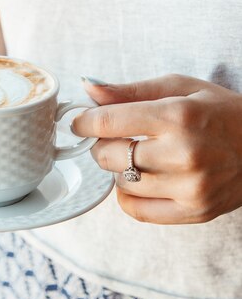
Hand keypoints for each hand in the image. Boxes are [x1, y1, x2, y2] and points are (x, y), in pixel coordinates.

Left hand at [72, 74, 241, 224]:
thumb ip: (130, 90)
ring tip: (135, 154)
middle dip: (101, 143)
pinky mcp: (195, 211)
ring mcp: (190, 187)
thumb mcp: (178, 86)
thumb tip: (89, 90)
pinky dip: (128, 195)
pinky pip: (137, 211)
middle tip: (113, 136)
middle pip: (108, 155)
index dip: (84, 122)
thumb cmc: (218, 110)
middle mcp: (183, 153)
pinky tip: (139, 178)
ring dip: (117, 168)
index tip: (80, 122)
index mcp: (177, 116)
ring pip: (120, 183)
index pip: (107, 122)